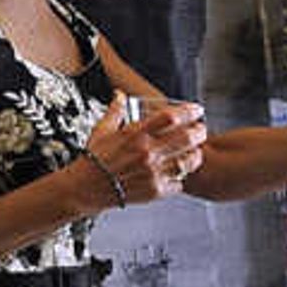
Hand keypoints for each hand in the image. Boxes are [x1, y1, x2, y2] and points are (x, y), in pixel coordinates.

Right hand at [86, 97, 206, 203]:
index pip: (171, 117)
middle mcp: (147, 152)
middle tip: (201, 130)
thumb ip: (115, 110)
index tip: (196, 110)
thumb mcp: (102, 129)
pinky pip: (178, 184)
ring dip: (195, 156)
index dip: (188, 112)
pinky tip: (177, 174)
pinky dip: (180, 178)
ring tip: (194, 153)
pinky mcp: (154, 190)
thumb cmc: (93, 160)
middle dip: (199, 132)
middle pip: (187, 138)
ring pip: (187, 162)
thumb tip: (119, 96)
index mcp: (135, 134)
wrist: (85, 188)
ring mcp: (153, 172)